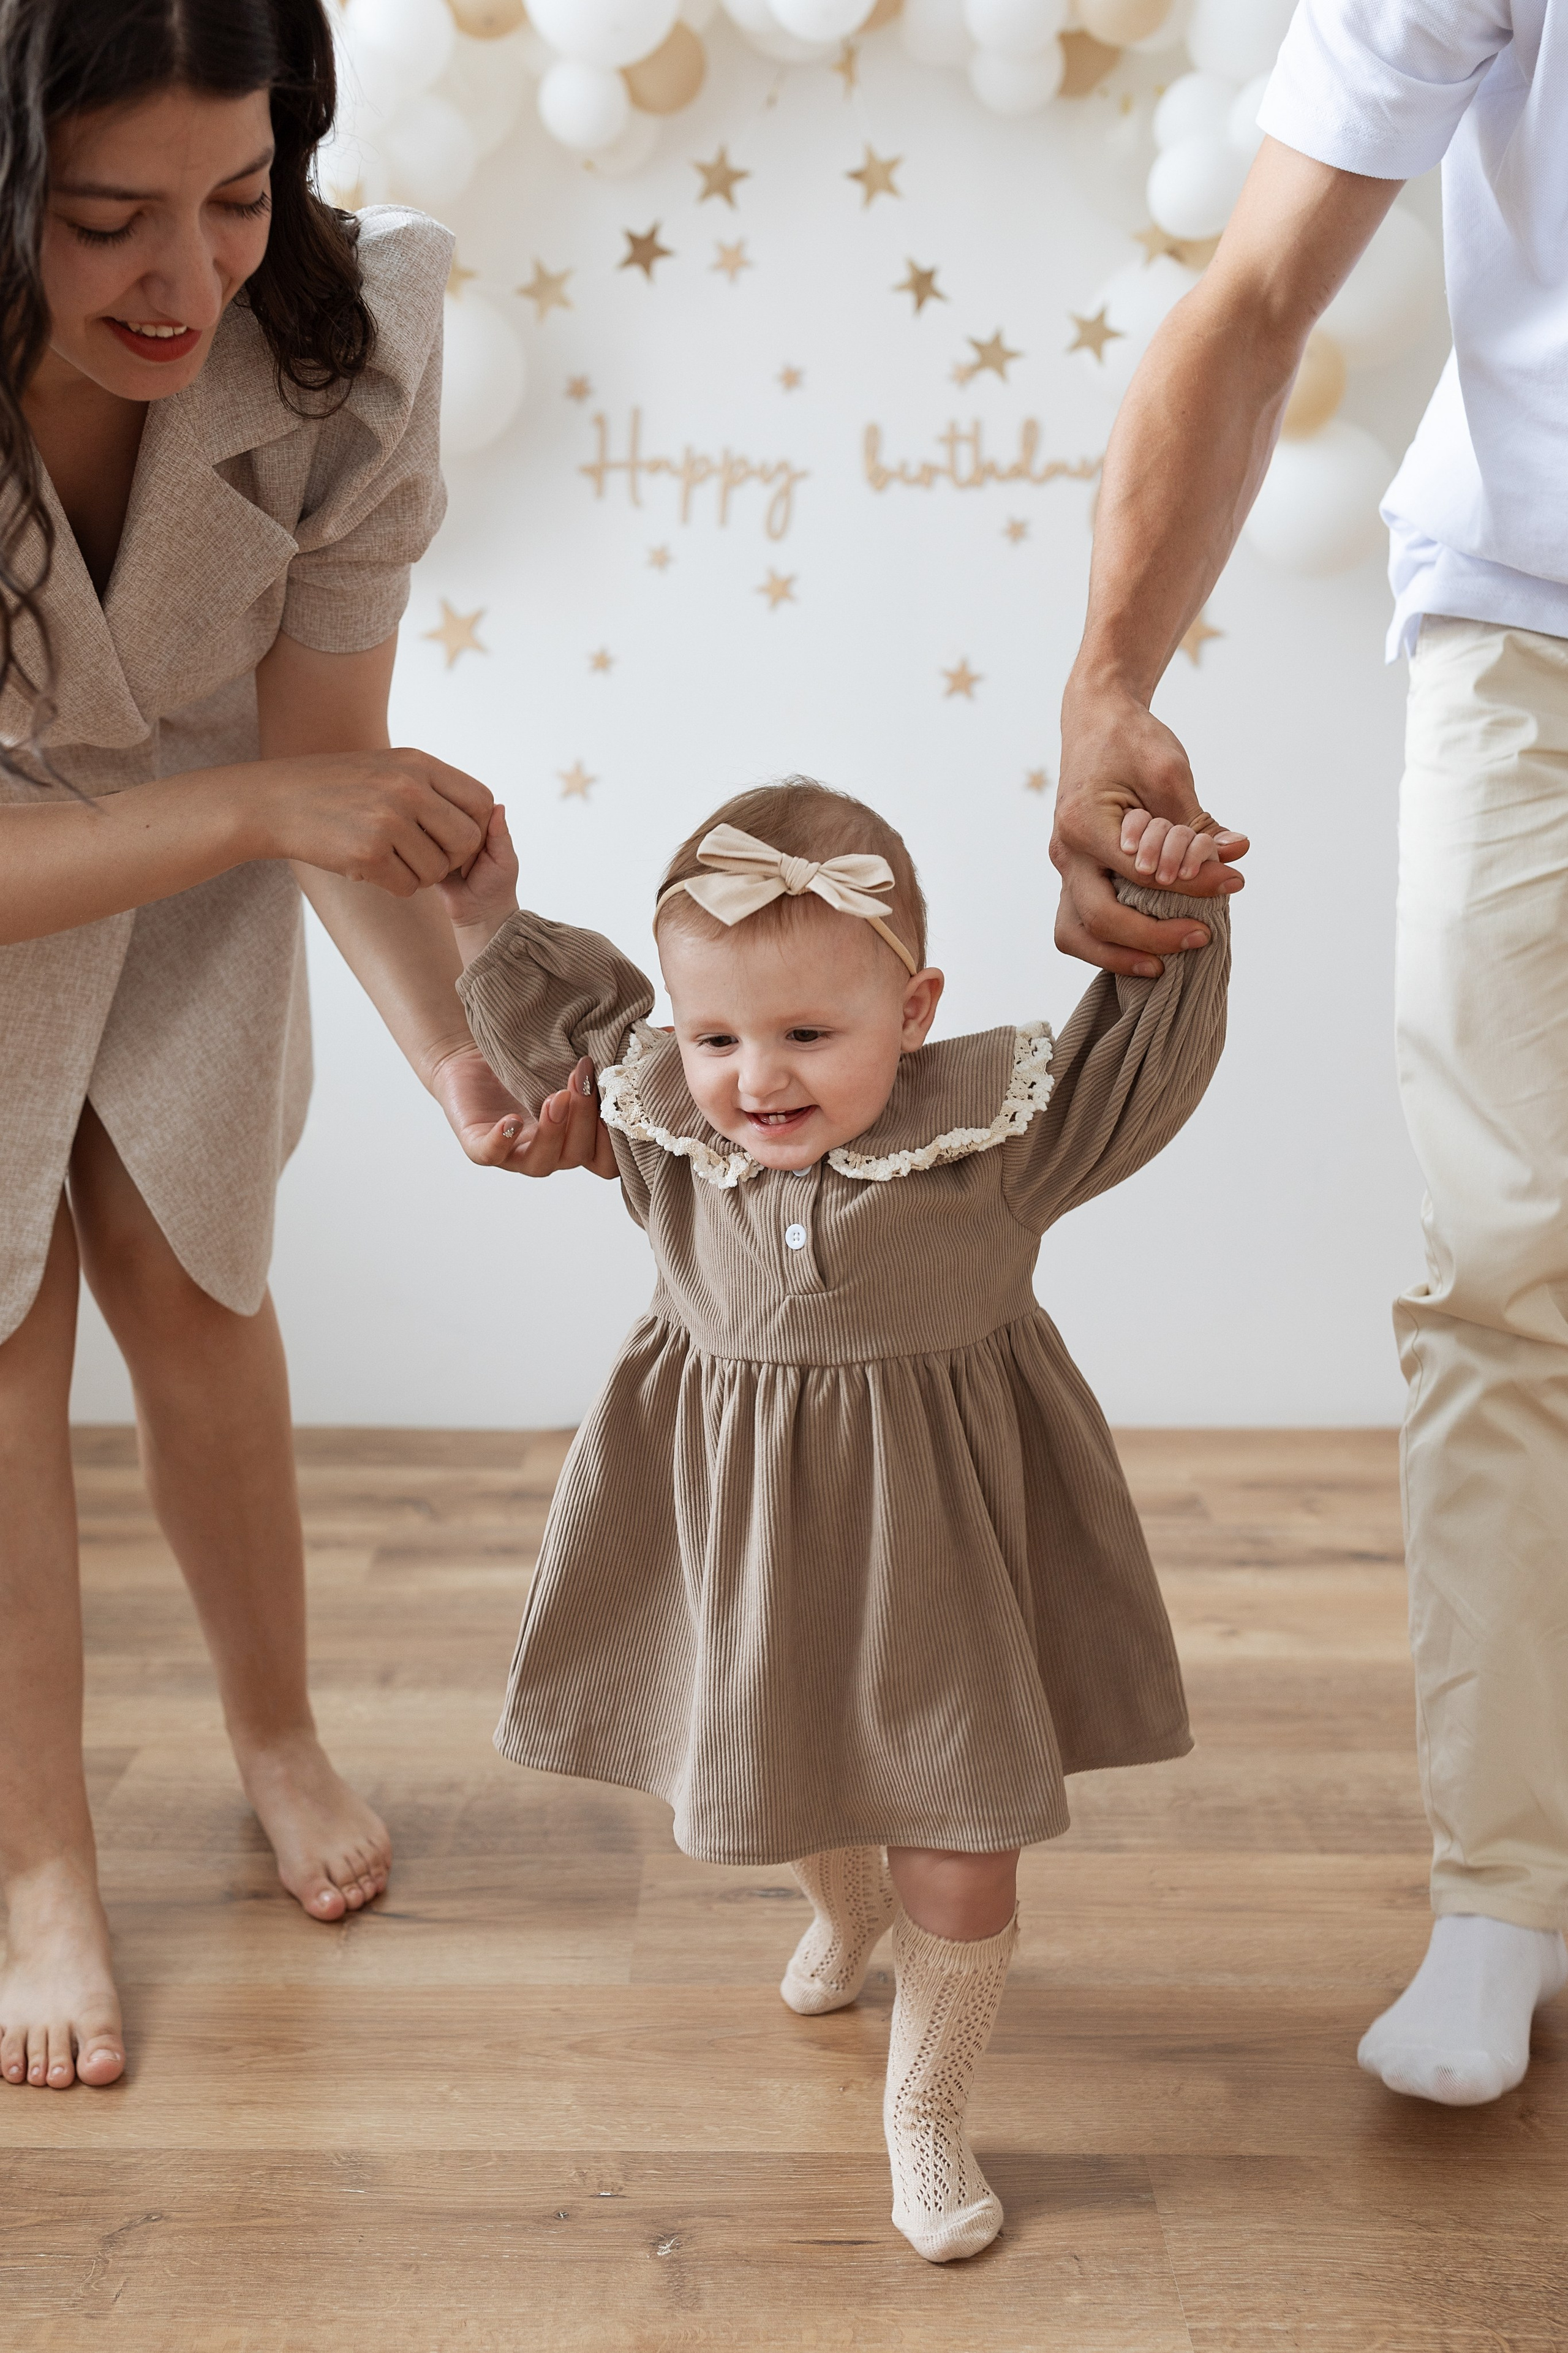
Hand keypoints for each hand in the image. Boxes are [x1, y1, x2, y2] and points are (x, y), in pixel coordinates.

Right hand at [247, 747, 493, 895]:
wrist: (278, 801)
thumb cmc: (337, 786)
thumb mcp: (388, 767)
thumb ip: (433, 786)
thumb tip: (488, 812)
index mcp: (418, 764)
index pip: (482, 801)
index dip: (477, 827)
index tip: (454, 837)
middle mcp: (408, 788)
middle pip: (467, 841)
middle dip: (453, 858)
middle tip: (426, 857)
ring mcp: (388, 821)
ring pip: (437, 870)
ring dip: (420, 875)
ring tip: (392, 859)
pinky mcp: (368, 854)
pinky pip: (407, 886)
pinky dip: (395, 885)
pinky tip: (372, 867)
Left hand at [431, 1045, 618, 1179]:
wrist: (472, 1054)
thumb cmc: (529, 1059)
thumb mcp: (569, 1060)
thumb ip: (603, 1066)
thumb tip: (656, 1045)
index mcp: (577, 1140)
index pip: (608, 1162)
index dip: (619, 1142)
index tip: (621, 1097)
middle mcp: (550, 1152)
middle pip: (578, 1156)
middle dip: (585, 1120)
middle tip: (582, 1079)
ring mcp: (516, 1154)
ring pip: (542, 1163)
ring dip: (553, 1131)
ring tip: (554, 1097)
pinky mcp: (480, 1146)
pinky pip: (491, 1154)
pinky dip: (502, 1141)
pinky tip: (512, 1121)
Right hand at [439, 804, 519, 955]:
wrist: (478, 916)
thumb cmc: (496, 887)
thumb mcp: (504, 858)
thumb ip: (500, 833)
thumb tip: (498, 805)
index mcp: (478, 827)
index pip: (467, 805)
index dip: (467, 815)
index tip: (474, 837)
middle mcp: (456, 830)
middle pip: (447, 814)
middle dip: (453, 830)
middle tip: (466, 859)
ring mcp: (439, 842)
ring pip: (432, 827)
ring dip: (439, 840)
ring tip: (455, 863)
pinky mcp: (425, 854)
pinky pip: (420, 844)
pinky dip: (426, 849)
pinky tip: (436, 860)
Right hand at [1053, 681, 1247, 976]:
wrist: (1095, 720)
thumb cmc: (1131, 740)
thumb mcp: (1170, 771)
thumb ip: (1197, 821)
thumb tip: (1235, 854)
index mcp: (1084, 823)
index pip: (1142, 874)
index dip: (1192, 885)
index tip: (1234, 882)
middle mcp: (1065, 851)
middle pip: (1099, 918)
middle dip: (1152, 937)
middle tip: (1201, 936)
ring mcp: (1064, 866)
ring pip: (1075, 933)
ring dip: (1117, 957)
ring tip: (1163, 966)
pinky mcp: (1072, 873)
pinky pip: (1079, 924)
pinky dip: (1109, 944)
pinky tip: (1148, 948)